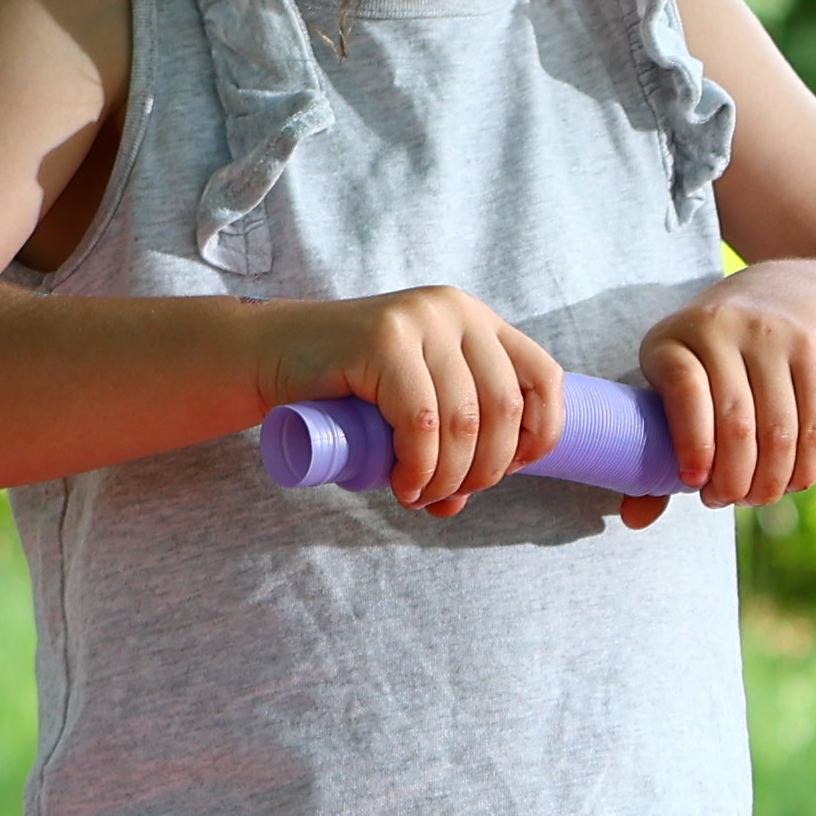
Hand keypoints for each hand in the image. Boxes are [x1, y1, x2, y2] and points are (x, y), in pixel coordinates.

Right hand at [263, 286, 559, 517]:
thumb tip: (461, 503)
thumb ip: (447, 444)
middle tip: (449, 496)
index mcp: (479, 322)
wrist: (270, 356)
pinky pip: (422, 421)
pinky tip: (404, 484)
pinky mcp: (383, 340)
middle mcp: (457, 312)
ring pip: (465, 421)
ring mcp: (420, 321)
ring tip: (419, 497)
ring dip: (449, 477)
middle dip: (486, 469)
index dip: (539, 435)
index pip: (545, 379)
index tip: (508, 471)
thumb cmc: (346, 390)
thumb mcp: (416, 407)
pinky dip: (420, 466)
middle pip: (505, 408)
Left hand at [632, 262, 815, 521]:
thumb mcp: (681, 384)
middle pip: (735, 423)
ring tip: (762, 496)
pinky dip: (806, 465)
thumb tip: (634, 520)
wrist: (789, 292)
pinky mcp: (814, 349)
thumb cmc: (720, 359)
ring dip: (772, 480)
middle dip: (736, 480)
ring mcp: (772, 335)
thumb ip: (658, 450)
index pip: (684, 392)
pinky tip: (796, 481)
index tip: (697, 485)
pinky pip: (814, 423)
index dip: (693, 447)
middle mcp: (720, 328)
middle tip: (733, 500)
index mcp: (672, 340)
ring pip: (777, 430)